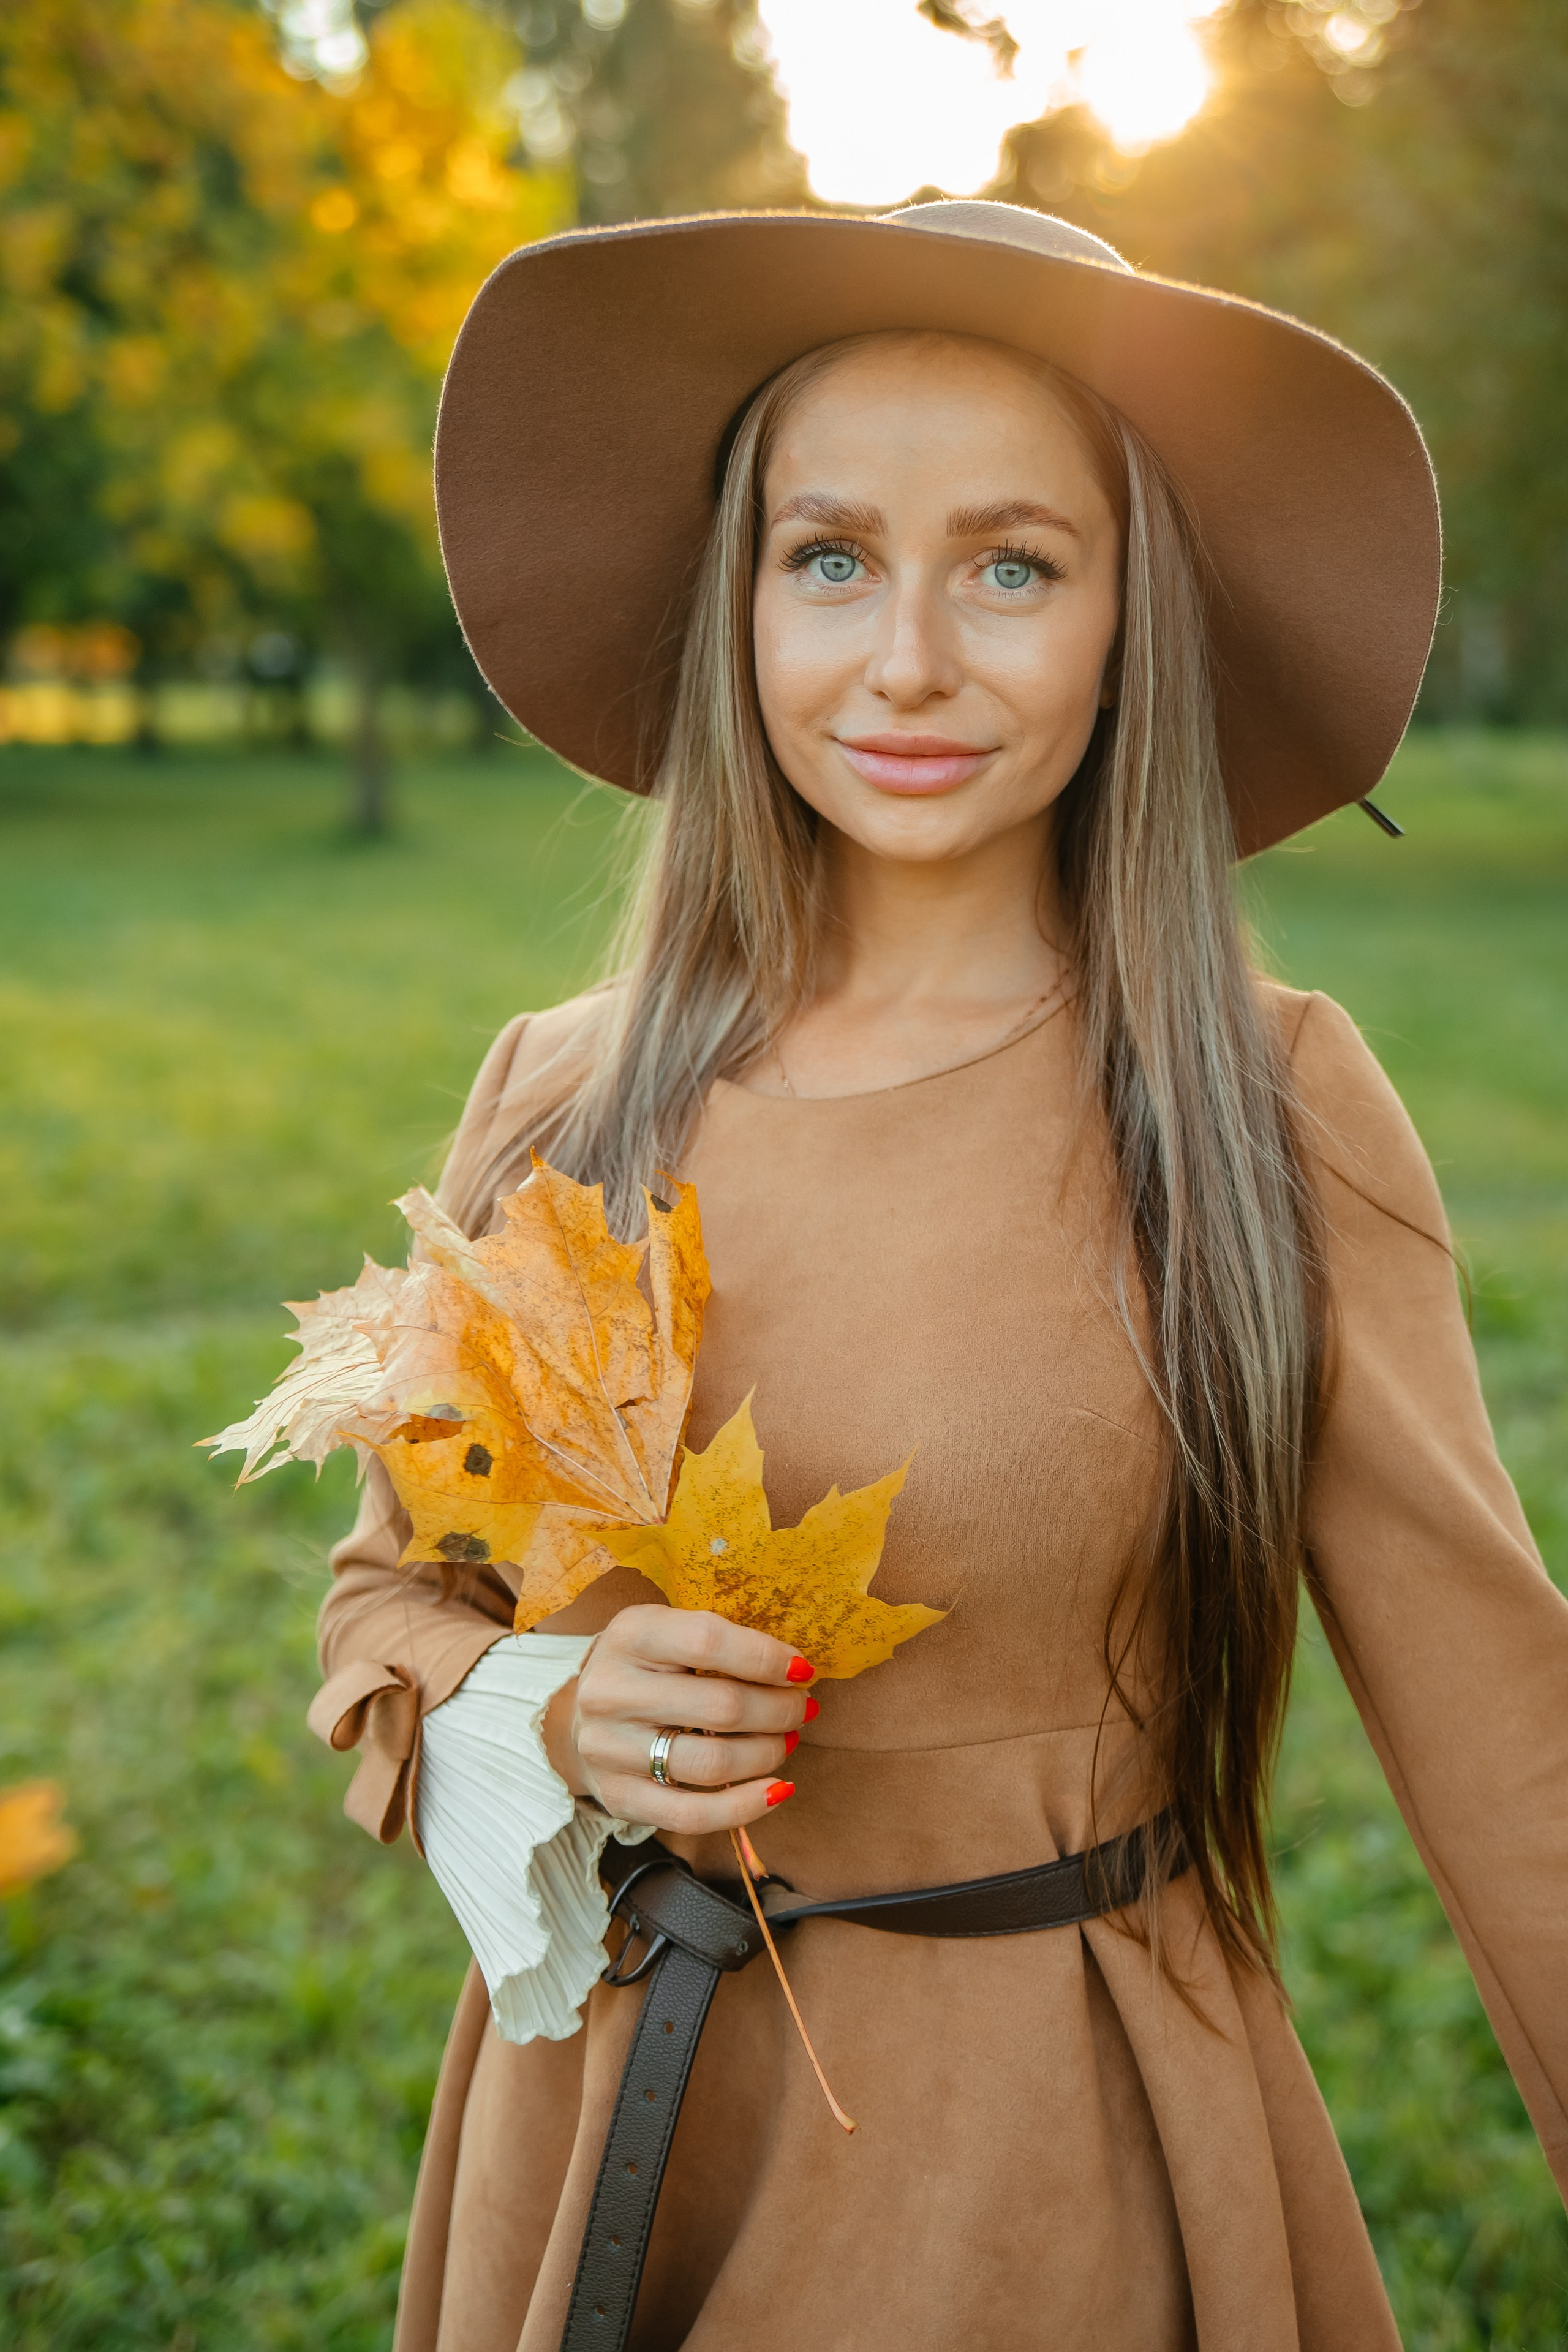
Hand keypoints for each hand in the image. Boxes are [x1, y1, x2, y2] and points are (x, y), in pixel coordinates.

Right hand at [542, 1605, 814, 1832]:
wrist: (581, 1715)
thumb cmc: (646, 1667)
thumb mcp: (669, 1633)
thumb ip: (720, 1642)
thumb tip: (794, 1671)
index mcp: (630, 1635)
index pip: (708, 1641)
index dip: (765, 1658)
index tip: (800, 1670)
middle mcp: (610, 1690)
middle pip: (720, 1706)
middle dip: (779, 1710)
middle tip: (801, 1709)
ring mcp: (609, 1748)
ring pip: (712, 1762)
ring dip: (767, 1754)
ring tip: (787, 1741)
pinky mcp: (618, 1796)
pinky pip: (692, 1814)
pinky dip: (745, 1806)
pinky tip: (776, 1790)